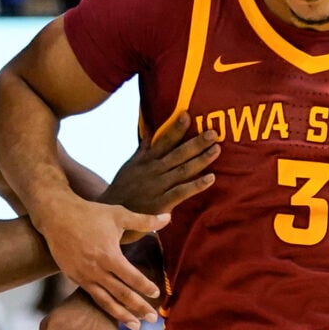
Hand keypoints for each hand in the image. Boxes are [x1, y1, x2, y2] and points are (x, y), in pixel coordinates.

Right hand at [37, 197, 170, 324]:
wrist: (56, 216)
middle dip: (139, 308)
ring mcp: (84, 277)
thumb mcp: (118, 215)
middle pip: (122, 295)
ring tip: (136, 327)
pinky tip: (115, 313)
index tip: (156, 294)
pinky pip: (94, 297)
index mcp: (109, 256)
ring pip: (106, 302)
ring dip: (123, 316)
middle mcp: (97, 271)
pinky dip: (106, 307)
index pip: (132, 278)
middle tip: (153, 319)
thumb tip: (168, 217)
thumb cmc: (89, 213)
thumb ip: (144, 220)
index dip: (145, 287)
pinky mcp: (74, 278)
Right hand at [101, 114, 218, 217]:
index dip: (175, 128)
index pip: (163, 141)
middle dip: (196, 142)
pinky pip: (182, 192)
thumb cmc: (122, 189)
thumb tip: (149, 128)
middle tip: (213, 133)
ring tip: (216, 149)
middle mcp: (153, 171)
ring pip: (183, 170)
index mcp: (147, 160)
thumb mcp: (130, 166)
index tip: (187, 114)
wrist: (112, 215)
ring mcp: (158, 187)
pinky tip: (211, 178)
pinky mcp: (161, 204)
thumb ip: (143, 149)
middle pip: (178, 154)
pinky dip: (196, 185)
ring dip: (201, 160)